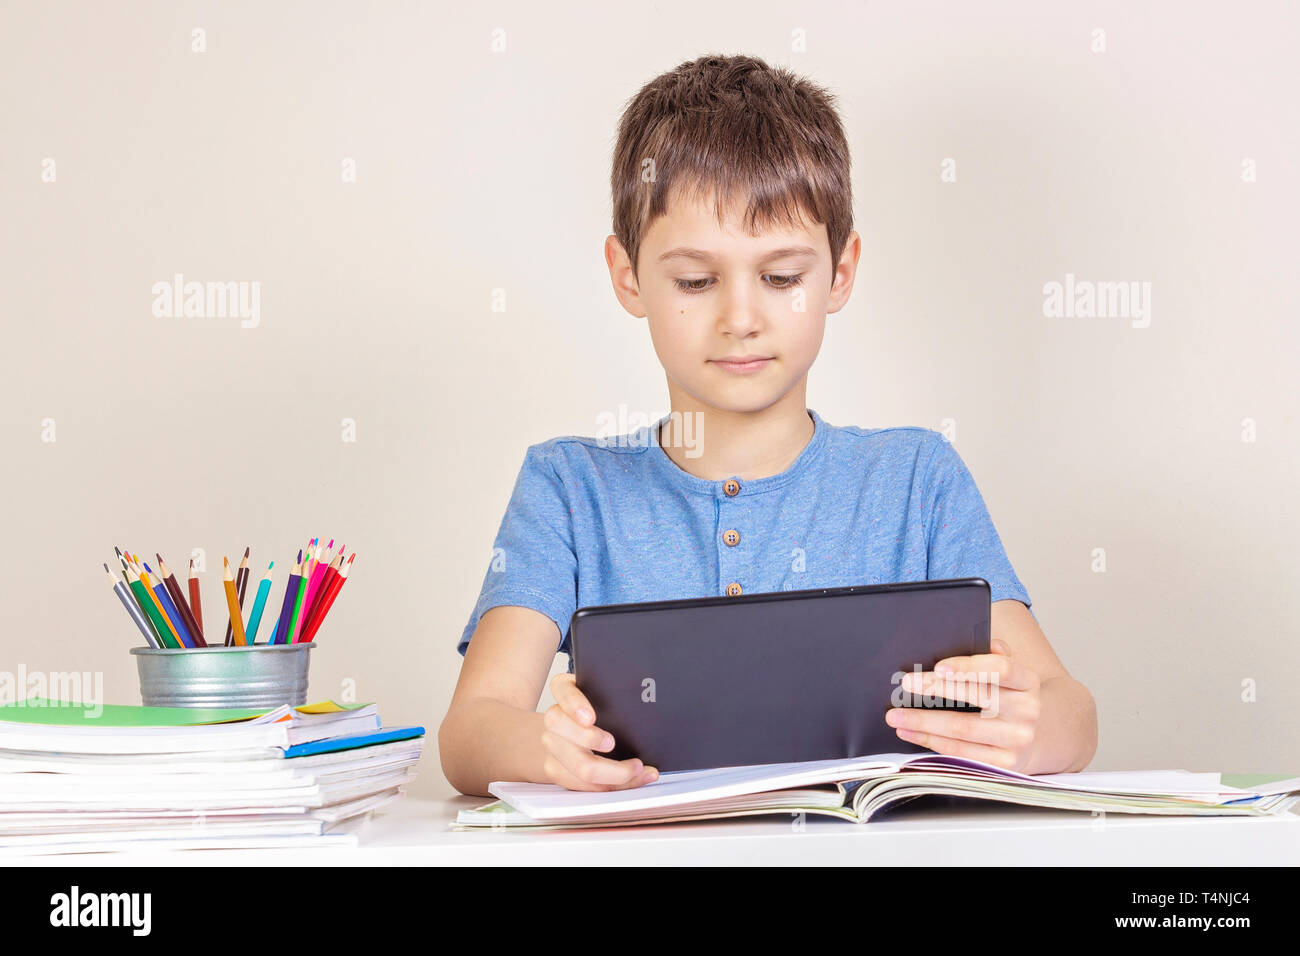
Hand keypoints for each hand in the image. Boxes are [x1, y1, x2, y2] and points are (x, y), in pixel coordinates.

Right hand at [541, 673, 658, 790]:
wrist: (572, 731)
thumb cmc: (600, 708)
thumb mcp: (607, 693)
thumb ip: (617, 693)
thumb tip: (646, 701)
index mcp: (565, 688)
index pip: (562, 688)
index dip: (574, 704)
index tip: (590, 717)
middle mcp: (554, 716)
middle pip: (563, 730)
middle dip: (590, 739)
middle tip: (614, 743)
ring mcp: (552, 744)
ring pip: (577, 765)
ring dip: (612, 772)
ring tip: (637, 768)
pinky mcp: (556, 769)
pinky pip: (582, 784)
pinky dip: (610, 785)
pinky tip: (632, 779)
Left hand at [885, 638, 1041, 771]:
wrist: (1037, 737)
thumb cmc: (1008, 697)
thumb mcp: (1009, 675)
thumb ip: (992, 656)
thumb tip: (969, 640)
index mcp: (1027, 681)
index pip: (1000, 669)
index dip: (969, 666)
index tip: (939, 665)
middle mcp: (1027, 711)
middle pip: (977, 697)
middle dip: (936, 690)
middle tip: (905, 684)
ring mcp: (1018, 740)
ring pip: (963, 728)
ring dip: (924, 721)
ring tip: (896, 715)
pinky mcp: (1005, 764)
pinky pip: (962, 752)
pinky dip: (932, 741)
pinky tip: (911, 732)